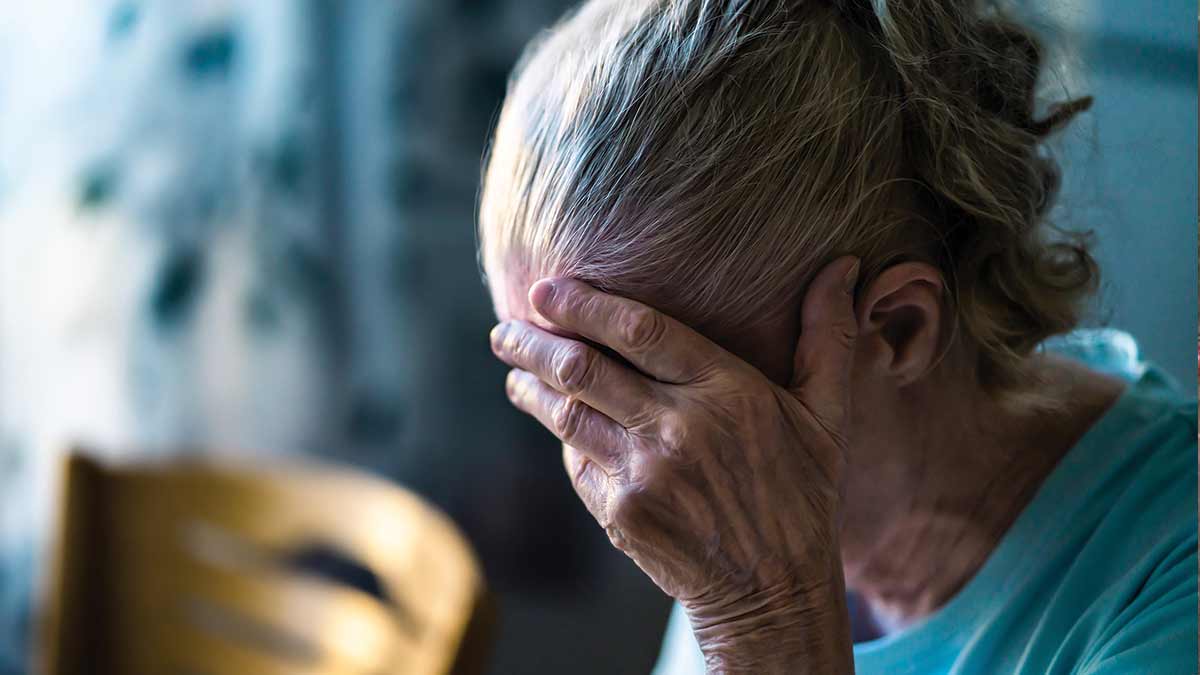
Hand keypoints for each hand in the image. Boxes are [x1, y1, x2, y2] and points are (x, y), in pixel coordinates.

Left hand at [490, 257, 860, 672]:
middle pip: (583, 368)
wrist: (774, 594)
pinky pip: (576, 462)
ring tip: (512, 367)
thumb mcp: (828, 417)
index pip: (639, 329)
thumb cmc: (803, 496)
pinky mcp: (620, 512)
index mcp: (727, 392)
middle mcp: (678, 429)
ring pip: (566, 414)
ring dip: (529, 386)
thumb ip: (828, 338)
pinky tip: (554, 421)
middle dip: (533, 342)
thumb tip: (843, 267)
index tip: (546, 288)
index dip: (584, 304)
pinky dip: (561, 437)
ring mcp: (643, 474)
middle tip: (505, 328)